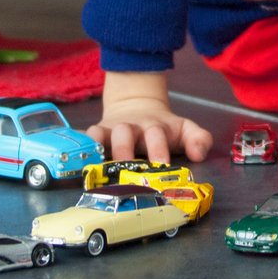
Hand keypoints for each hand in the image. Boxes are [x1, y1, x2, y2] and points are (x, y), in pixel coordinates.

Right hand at [86, 70, 212, 162]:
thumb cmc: (163, 129)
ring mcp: (112, 130)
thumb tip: (199, 154)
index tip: (161, 166)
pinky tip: (78, 155)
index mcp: (155, 128)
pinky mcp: (97, 133)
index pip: (157, 136)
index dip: (158, 150)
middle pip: (126, 135)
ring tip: (98, 165)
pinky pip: (86, 136)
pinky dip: (82, 143)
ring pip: (103, 134)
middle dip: (125, 152)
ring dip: (99, 148)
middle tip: (124, 171)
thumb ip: (198, 139)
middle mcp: (132, 128)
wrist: (138, 106)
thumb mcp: (184, 130)